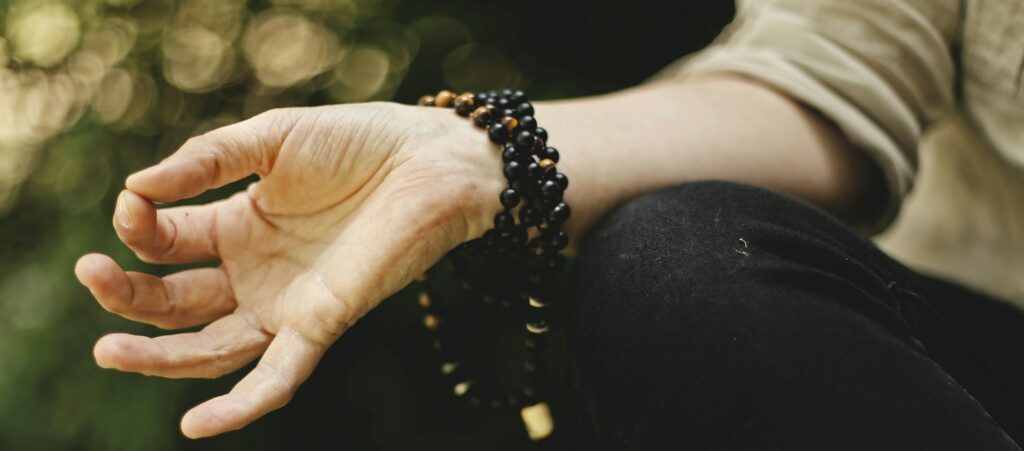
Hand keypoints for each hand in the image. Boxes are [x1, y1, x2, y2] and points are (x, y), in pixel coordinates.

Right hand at [74, 102, 504, 437]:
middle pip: (175, 302)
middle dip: (128, 295)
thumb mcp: (271, 139)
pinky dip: (240, 406)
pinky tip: (195, 427)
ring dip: (158, 357)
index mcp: (238, 225)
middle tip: (89, 275)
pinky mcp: (322, 323)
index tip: (131, 203)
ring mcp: (286, 302)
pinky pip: (277, 377)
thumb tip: (136, 185)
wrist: (431, 160)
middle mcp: (255, 271)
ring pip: (210, 348)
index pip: (166, 242)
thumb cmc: (359, 142)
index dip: (139, 228)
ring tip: (107, 351)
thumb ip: (207, 160)